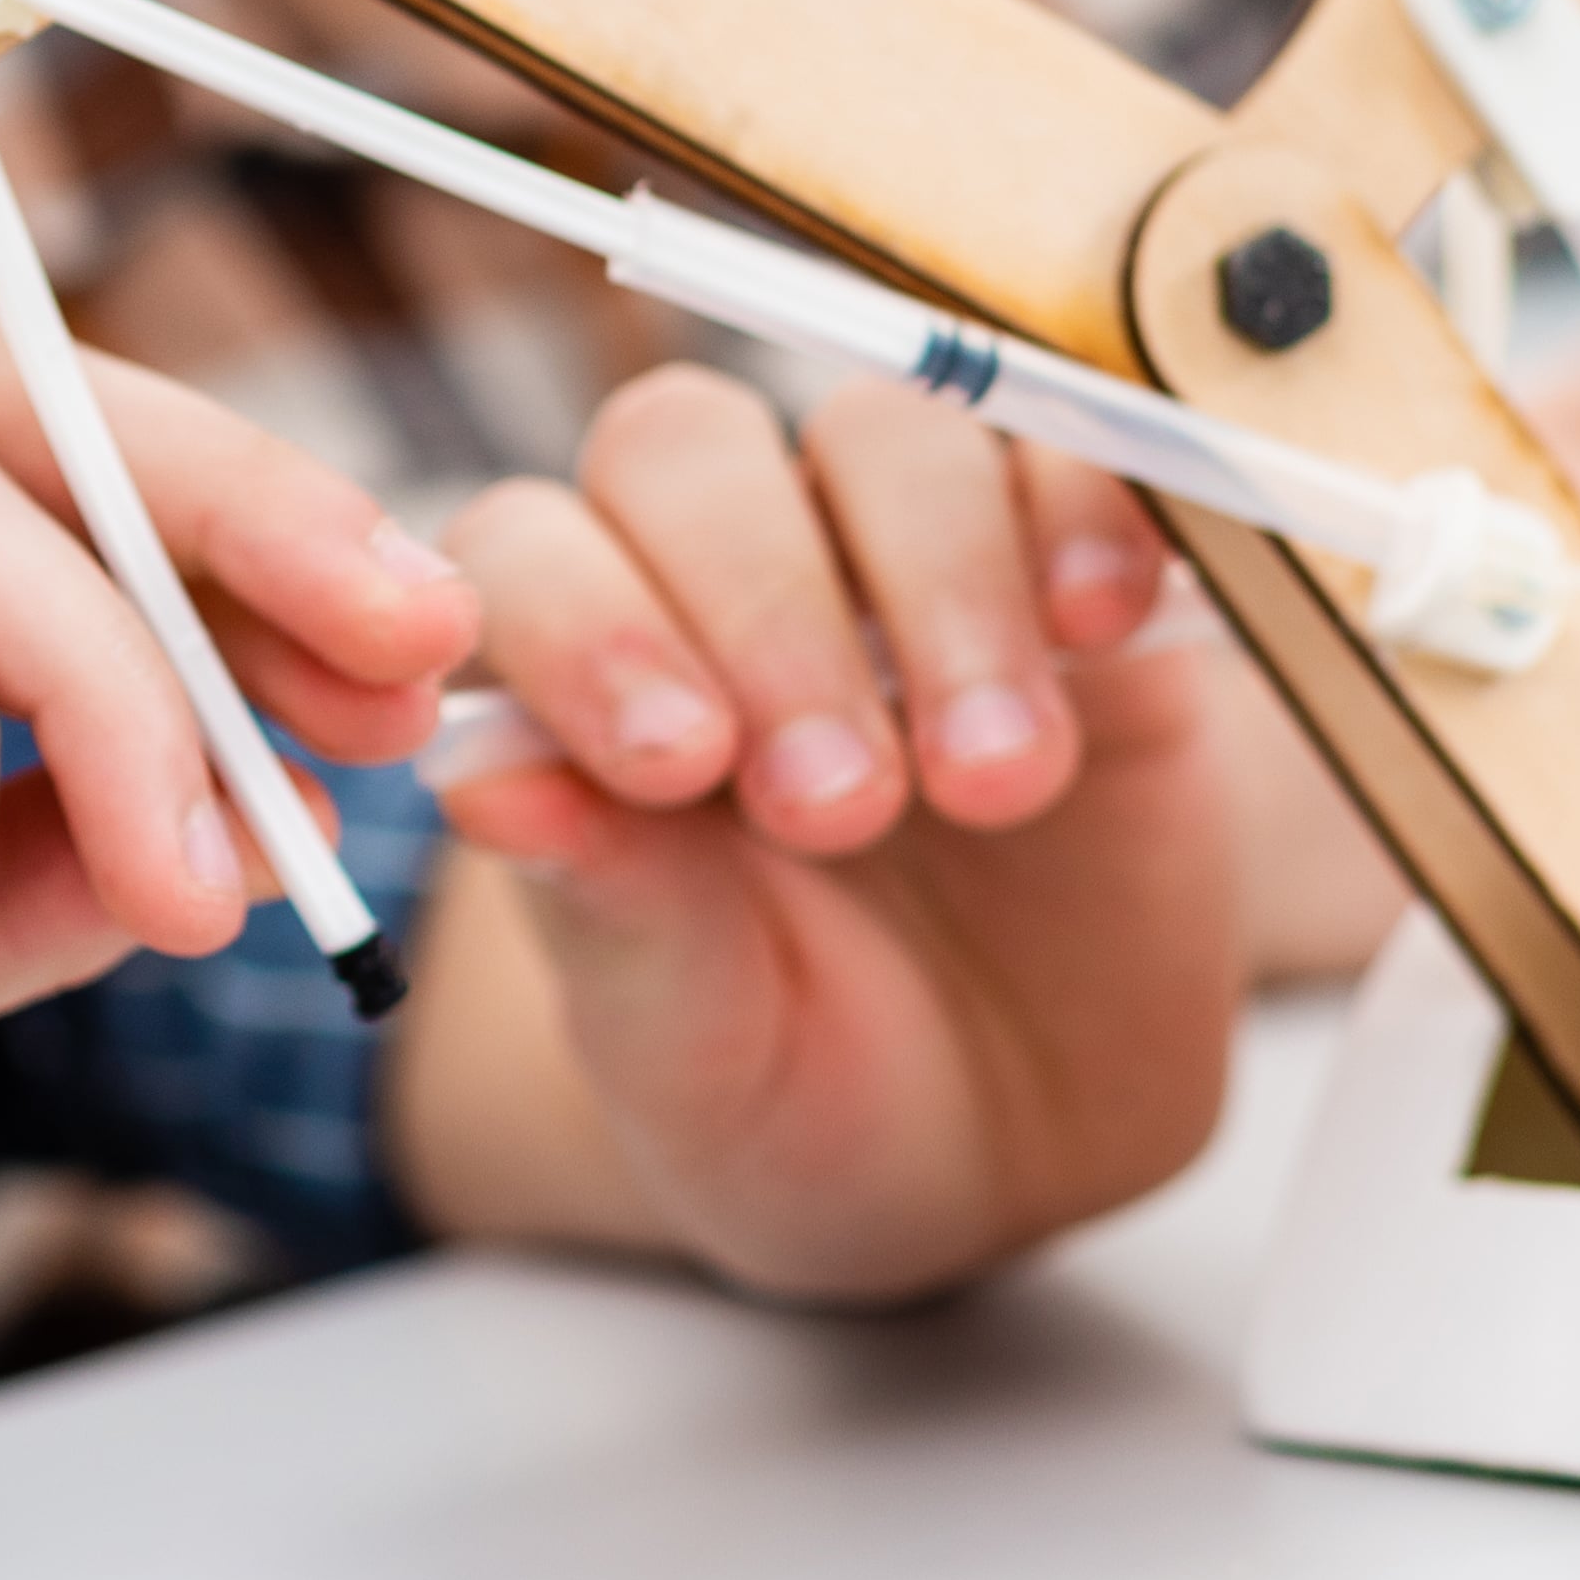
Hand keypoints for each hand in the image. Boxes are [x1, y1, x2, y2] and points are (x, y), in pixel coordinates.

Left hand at [401, 370, 1247, 1300]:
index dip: (585, 622)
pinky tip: (1098, 630)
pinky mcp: (1071, 565)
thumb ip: (609, 904)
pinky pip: (1073, 450)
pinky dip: (1087, 510)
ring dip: (938, 587)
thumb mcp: (698, 1047)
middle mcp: (720, 582)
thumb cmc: (805, 1095)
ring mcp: (898, 557)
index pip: (526, 552)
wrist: (1018, 1147)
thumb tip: (480, 777)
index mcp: (582, 683)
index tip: (674, 769)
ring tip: (995, 784)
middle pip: (687, 448)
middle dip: (762, 607)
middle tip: (843, 808)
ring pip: (884, 432)